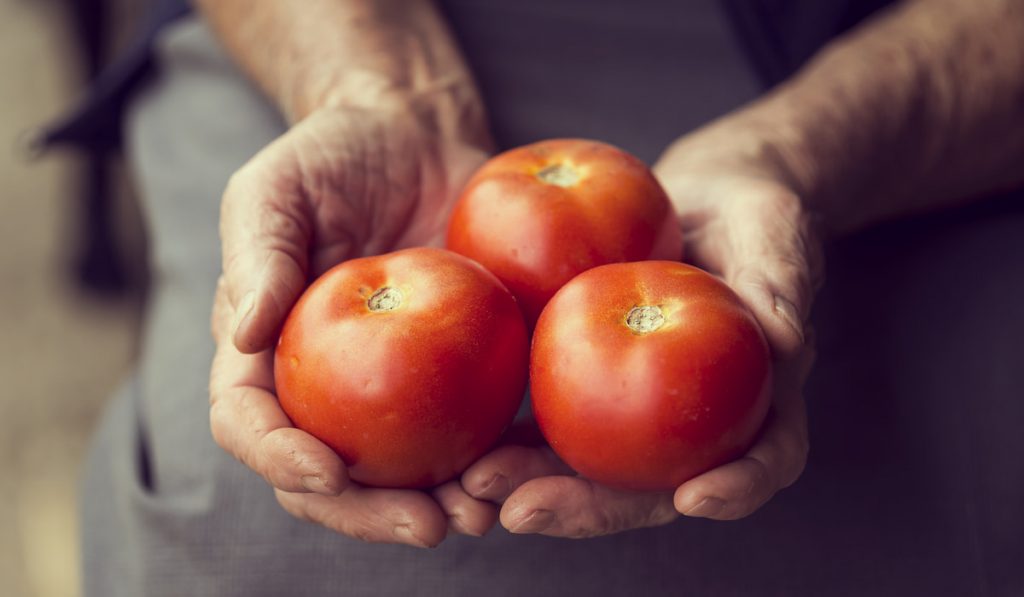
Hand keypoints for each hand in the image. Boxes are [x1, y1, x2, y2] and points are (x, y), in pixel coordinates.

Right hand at [208, 104, 496, 546]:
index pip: (250, 421)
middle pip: (329, 475)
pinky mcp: (455, 370)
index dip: (278, 458)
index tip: (325, 471)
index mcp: (265, 350)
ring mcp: (391, 385)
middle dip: (370, 513)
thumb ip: (257, 255)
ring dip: (438, 504)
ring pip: (403, 470)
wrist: (414, 133)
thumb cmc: (331, 155)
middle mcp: (324, 384)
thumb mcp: (275, 188)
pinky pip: (471, 425)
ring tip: (481, 515)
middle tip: (425, 525)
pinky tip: (524, 471)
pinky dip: (493, 458)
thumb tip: (246, 332)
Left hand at [460, 124, 822, 536]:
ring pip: (591, 468)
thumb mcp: (773, 227)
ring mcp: (640, 412)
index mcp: (761, 397)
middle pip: (655, 485)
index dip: (739, 486)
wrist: (696, 196)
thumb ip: (780, 276)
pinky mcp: (590, 384)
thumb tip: (786, 336)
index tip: (694, 498)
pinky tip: (464, 438)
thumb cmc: (751, 210)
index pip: (766, 456)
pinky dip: (509, 436)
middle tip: (524, 510)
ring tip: (473, 484)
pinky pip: (552, 417)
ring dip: (532, 484)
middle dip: (591, 507)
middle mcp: (698, 422)